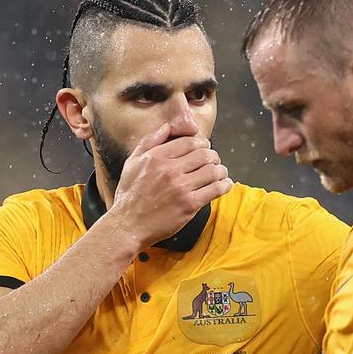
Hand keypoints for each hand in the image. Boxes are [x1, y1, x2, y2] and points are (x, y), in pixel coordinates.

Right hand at [107, 123, 233, 247]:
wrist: (128, 226)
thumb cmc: (129, 197)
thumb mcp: (131, 163)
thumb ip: (149, 142)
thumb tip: (166, 127)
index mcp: (156, 157)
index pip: (189, 142)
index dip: (202, 143)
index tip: (205, 148)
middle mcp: (170, 170)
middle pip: (204, 154)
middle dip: (213, 156)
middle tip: (214, 161)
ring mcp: (181, 188)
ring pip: (212, 171)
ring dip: (220, 170)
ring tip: (220, 173)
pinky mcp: (189, 205)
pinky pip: (214, 190)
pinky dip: (224, 185)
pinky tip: (224, 184)